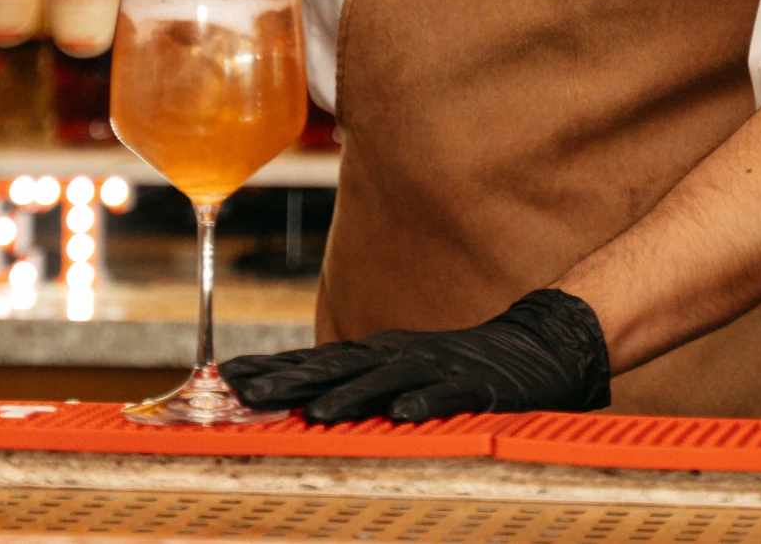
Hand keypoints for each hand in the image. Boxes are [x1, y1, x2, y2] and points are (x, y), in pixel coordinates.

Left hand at [219, 289, 610, 423]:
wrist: (534, 346)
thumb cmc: (457, 365)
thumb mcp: (398, 371)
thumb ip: (353, 383)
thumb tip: (296, 399)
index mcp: (377, 354)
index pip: (313, 359)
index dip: (271, 367)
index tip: (225, 377)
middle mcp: (398, 356)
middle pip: (336, 366)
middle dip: (290, 380)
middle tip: (246, 393)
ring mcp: (436, 369)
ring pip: (386, 382)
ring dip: (351, 396)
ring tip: (318, 412)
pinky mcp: (475, 387)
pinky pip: (447, 396)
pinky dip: (424, 403)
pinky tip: (404, 413)